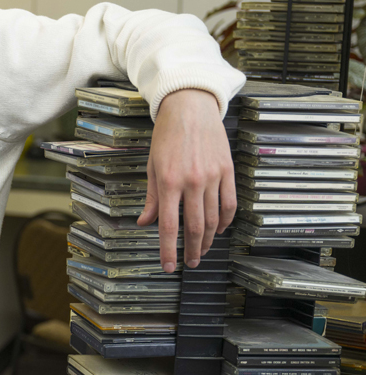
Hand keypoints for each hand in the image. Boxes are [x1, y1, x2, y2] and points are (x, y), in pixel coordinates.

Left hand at [136, 89, 235, 271]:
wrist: (190, 108)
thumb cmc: (166, 136)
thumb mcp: (152, 166)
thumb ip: (151, 198)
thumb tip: (145, 223)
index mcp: (169, 182)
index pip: (168, 225)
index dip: (168, 250)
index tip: (168, 266)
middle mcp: (192, 182)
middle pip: (196, 227)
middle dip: (192, 250)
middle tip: (189, 263)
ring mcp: (213, 177)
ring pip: (214, 219)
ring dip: (209, 239)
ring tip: (202, 250)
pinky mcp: (227, 171)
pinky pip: (229, 204)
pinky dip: (225, 221)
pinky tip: (219, 229)